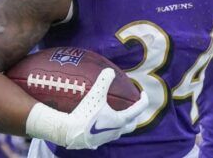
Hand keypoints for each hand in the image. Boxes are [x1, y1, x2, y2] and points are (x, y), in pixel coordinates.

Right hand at [26, 68, 148, 149]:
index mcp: (121, 120)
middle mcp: (117, 131)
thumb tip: (110, 70)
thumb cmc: (84, 114)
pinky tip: (100, 124)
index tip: (142, 92)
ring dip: (122, 122)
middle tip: (132, 106)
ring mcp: (107, 138)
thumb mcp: (95, 95)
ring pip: (120, 131)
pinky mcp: (97, 142)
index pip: (139, 109)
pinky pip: (106, 135)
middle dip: (135, 114)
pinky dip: (108, 129)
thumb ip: (104, 81)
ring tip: (117, 113)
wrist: (68, 132)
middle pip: (132, 124)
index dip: (144, 99)